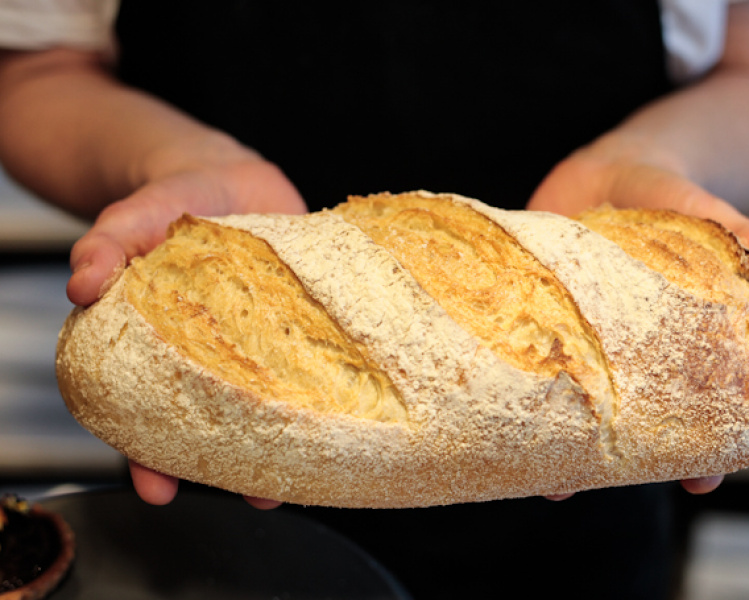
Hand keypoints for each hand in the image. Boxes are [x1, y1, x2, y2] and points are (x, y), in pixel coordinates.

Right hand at [68, 158, 305, 506]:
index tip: (158, 490)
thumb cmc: (173, 202)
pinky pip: (321, 356)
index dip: (148, 457)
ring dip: (293, 436)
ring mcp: (266, 342)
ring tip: (312, 464)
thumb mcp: (134, 216)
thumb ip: (106, 243)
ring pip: (277, 401)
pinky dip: (334, 380)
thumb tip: (82, 282)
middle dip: (236, 464)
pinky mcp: (305, 321)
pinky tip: (352, 400)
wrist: (229, 178)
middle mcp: (216, 354)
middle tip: (257, 494)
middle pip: (220, 422)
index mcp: (164, 346)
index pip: (147, 414)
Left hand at [530, 143, 748, 499]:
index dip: (707, 449)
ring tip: (539, 476)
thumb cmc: (665, 196)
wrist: (606, 174)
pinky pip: (525, 358)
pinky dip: (513, 382)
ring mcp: (578, 340)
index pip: (701, 405)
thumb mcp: (697, 210)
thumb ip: (730, 233)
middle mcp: (626, 352)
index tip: (702, 483)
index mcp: (677, 338)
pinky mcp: (537, 319)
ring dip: (556, 436)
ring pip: (572, 401)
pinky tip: (497, 404)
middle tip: (586, 488)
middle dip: (612, 458)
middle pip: (628, 418)